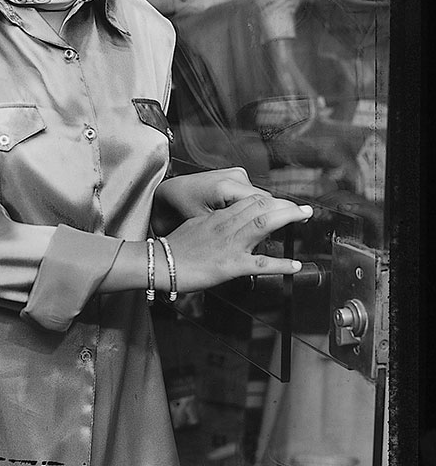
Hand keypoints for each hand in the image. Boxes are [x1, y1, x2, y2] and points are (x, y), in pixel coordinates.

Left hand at [151, 167, 268, 235]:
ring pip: (258, 197)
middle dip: (270, 217)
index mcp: (228, 187)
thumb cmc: (182, 205)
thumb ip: (233, 230)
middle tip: (272, 235)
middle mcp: (234, 176)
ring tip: (255, 228)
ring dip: (259, 211)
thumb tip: (255, 241)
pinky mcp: (232, 176)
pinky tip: (243, 216)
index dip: (276, 219)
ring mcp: (234, 174)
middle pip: (265, 200)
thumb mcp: (207, 224)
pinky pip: (248, 193)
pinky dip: (249, 205)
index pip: (266, 203)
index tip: (284, 231)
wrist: (170, 192)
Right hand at [162, 194, 311, 291]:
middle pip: (260, 207)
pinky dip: (280, 265)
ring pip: (262, 224)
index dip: (270, 200)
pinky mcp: (231, 265)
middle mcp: (227, 226)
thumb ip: (214, 222)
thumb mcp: (195, 225)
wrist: (161, 262)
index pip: (249, 201)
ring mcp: (231, 244)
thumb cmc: (174, 247)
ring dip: (286, 218)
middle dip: (284, 205)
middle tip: (304, 208)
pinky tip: (294, 265)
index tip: (283, 202)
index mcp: (219, 217)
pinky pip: (260, 263)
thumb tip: (224, 220)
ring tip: (304, 217)